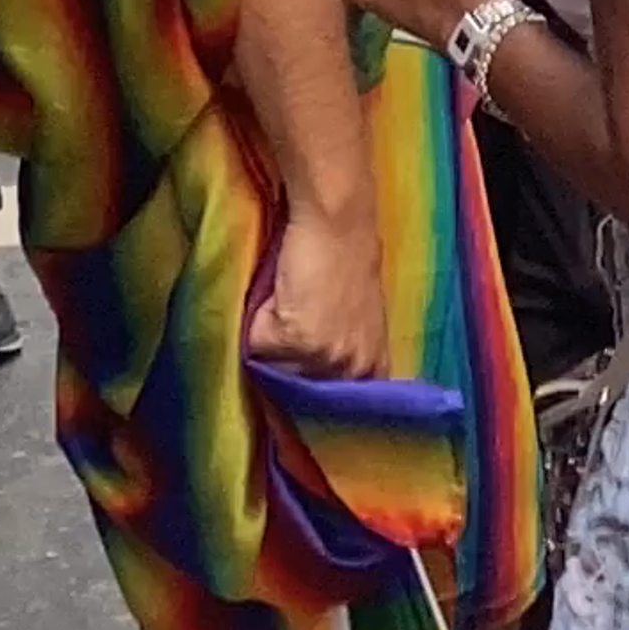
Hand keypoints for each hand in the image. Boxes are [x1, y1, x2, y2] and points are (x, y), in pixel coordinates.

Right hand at [255, 194, 391, 379]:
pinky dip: (256, 323)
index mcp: (372, 367)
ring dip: (269, 344)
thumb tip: (304, 376)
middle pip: (297, 390)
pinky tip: (278, 294)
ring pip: (273, 370)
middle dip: (287, 366)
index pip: (336, 409)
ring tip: (287, 304)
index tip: (299, 389)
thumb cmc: (347, 258)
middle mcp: (352, 368)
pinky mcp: (295, 337)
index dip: (312, 397)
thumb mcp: (359, 318)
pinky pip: (256, 347)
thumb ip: (343, 351)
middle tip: (292, 328)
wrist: (337, 220)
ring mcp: (324, 356)